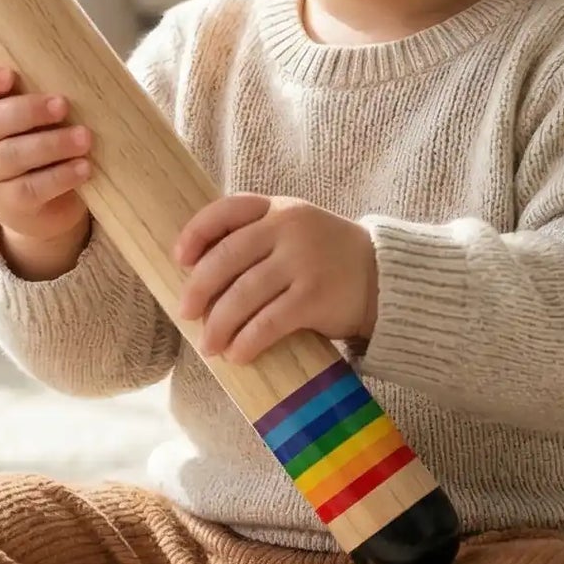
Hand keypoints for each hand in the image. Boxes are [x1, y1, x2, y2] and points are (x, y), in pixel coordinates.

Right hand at [0, 61, 91, 247]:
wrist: (45, 207)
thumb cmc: (45, 144)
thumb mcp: (41, 119)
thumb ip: (46, 99)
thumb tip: (82, 79)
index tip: (9, 75)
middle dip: (28, 111)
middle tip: (63, 105)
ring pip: (10, 156)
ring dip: (50, 144)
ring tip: (84, 138)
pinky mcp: (7, 204)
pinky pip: (30, 188)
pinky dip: (59, 176)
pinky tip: (83, 168)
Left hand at [173, 194, 377, 364]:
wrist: (384, 277)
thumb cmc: (327, 258)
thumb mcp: (295, 230)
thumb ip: (256, 238)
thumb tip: (197, 275)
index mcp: (278, 209)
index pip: (226, 210)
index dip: (196, 233)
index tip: (179, 260)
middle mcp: (289, 229)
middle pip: (226, 257)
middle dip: (198, 289)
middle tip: (185, 312)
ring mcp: (302, 262)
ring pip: (243, 294)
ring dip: (218, 324)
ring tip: (208, 345)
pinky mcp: (315, 298)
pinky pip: (268, 322)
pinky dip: (247, 341)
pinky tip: (237, 355)